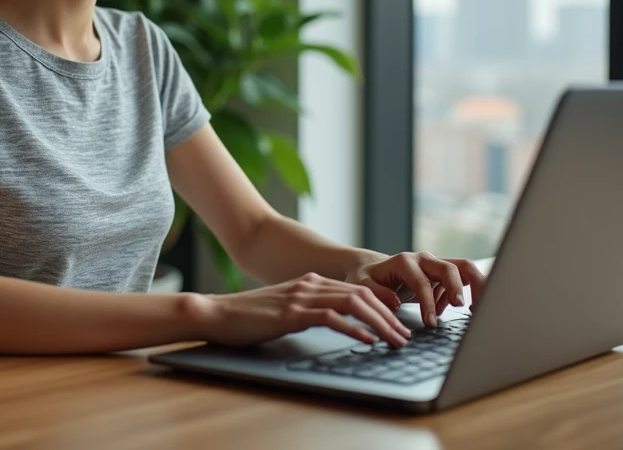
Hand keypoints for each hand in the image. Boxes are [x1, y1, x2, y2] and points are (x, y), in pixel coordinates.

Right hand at [193, 272, 412, 347]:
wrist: (218, 313)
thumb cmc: (250, 316)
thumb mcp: (286, 307)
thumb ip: (309, 309)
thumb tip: (335, 321)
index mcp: (311, 282)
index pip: (357, 289)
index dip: (382, 305)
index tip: (398, 323)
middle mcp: (310, 284)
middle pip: (362, 294)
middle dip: (388, 316)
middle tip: (404, 336)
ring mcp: (301, 297)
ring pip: (353, 304)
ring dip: (379, 323)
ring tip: (394, 340)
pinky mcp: (292, 313)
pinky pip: (331, 318)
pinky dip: (354, 329)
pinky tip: (367, 340)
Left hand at [344, 251, 486, 327]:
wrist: (373, 268)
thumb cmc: (367, 277)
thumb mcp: (362, 285)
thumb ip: (376, 293)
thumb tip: (395, 302)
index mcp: (405, 262)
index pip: (423, 282)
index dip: (428, 303)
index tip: (431, 323)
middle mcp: (424, 260)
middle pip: (451, 268)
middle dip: (459, 288)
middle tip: (464, 309)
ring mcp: (436, 264)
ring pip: (465, 268)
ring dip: (476, 286)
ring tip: (477, 310)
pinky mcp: (444, 273)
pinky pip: (464, 278)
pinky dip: (469, 292)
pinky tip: (462, 310)